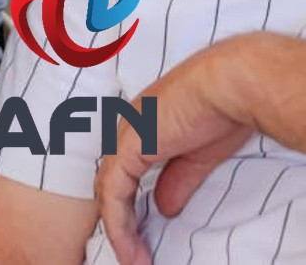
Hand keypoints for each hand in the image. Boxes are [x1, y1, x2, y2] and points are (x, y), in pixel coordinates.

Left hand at [95, 43, 255, 264]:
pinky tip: (128, 245)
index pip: (119, 173)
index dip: (123, 205)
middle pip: (108, 184)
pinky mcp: (129, 148)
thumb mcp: (196, 156)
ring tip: (133, 259)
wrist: (226, 87)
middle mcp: (123, 132)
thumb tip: (164, 208)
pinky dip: (118, 222)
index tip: (135, 236)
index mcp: (138, 130)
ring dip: (119, 230)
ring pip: (108, 192)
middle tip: (132, 254)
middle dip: (118, 222)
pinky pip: (114, 193)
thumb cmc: (218, 112)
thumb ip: (177, 180)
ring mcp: (123, 138)